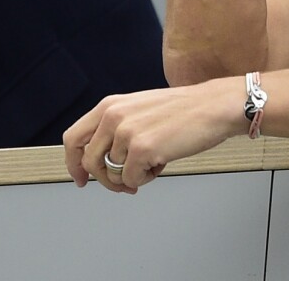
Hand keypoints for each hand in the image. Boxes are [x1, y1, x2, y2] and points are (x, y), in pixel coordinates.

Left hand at [63, 78, 244, 192]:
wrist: (215, 106)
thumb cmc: (185, 109)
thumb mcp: (140, 109)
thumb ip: (116, 127)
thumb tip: (100, 159)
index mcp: (110, 105)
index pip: (73, 139)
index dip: (73, 164)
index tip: (81, 178)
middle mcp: (113, 116)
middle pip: (89, 163)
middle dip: (105, 179)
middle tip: (124, 183)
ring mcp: (126, 133)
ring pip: (112, 175)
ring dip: (132, 176)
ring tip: (153, 162)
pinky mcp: (141, 149)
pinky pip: (131, 180)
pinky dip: (147, 178)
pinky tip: (162, 162)